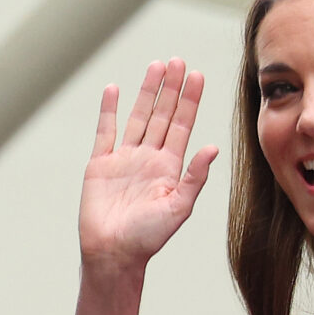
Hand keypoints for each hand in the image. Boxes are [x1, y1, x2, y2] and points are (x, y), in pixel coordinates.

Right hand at [80, 59, 218, 271]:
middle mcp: (149, 158)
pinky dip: (108, 110)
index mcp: (170, 168)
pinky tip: (114, 89)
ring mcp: (124, 159)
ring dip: (147, 92)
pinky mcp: (100, 164)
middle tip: (178, 61)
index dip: (190, 100)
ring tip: (156, 66)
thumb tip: (213, 148)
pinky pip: (106, 131)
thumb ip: (195, 177)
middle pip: (162, 115)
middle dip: (171, 88)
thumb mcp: (178, 208)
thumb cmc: (148, 238)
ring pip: (138, 117)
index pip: (182, 126)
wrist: (113, 254)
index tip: (197, 75)